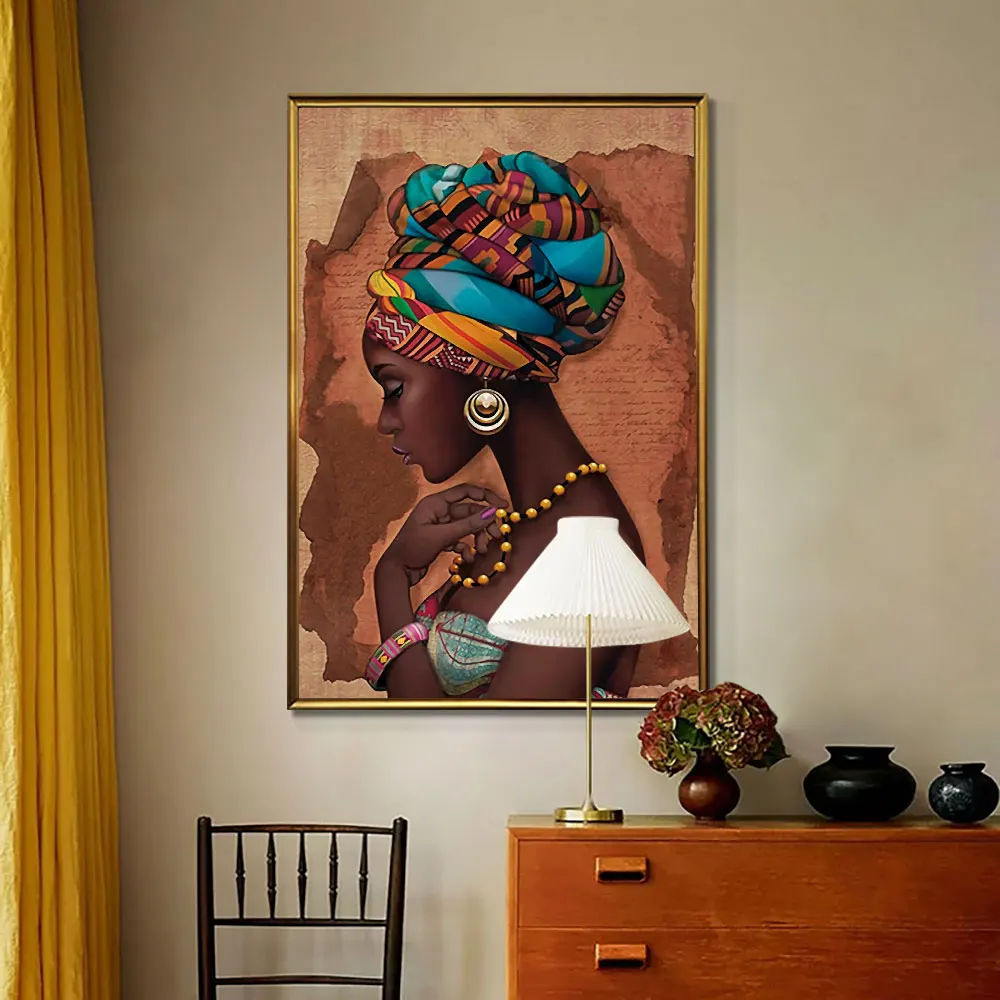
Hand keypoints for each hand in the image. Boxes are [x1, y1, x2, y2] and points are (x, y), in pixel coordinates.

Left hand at [379, 484, 508, 586]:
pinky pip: (459, 539)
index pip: (466, 491)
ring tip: (481, 550)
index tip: (502, 506)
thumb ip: (468, 524)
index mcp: (435, 503)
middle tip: (496, 536)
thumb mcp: (441, 536)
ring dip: (476, 537)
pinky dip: (466, 547)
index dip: (486, 496)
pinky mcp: (440, 539)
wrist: (395, 571)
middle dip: (483, 524)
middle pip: (469, 511)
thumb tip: (491, 512)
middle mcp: (438, 511)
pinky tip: (467, 557)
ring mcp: (439, 526)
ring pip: (466, 527)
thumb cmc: (412, 549)